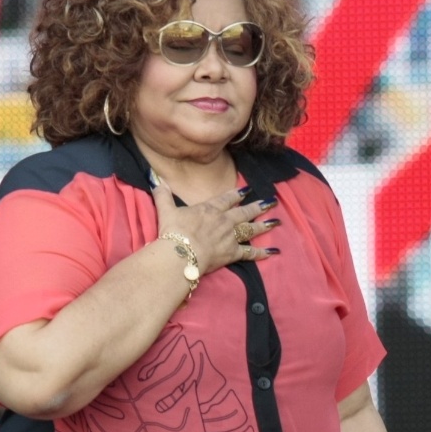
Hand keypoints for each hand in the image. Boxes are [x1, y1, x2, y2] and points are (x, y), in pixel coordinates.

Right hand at [153, 182, 279, 274]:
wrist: (181, 253)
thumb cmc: (174, 232)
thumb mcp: (166, 210)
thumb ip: (162, 194)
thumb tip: (154, 178)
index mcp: (210, 209)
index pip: (227, 199)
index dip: (237, 194)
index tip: (248, 190)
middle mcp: (224, 221)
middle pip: (244, 212)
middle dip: (258, 206)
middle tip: (272, 202)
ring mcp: (230, 237)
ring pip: (250, 229)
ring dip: (264, 225)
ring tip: (276, 221)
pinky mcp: (232, 253)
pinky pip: (249, 253)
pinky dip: (261, 253)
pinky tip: (273, 251)